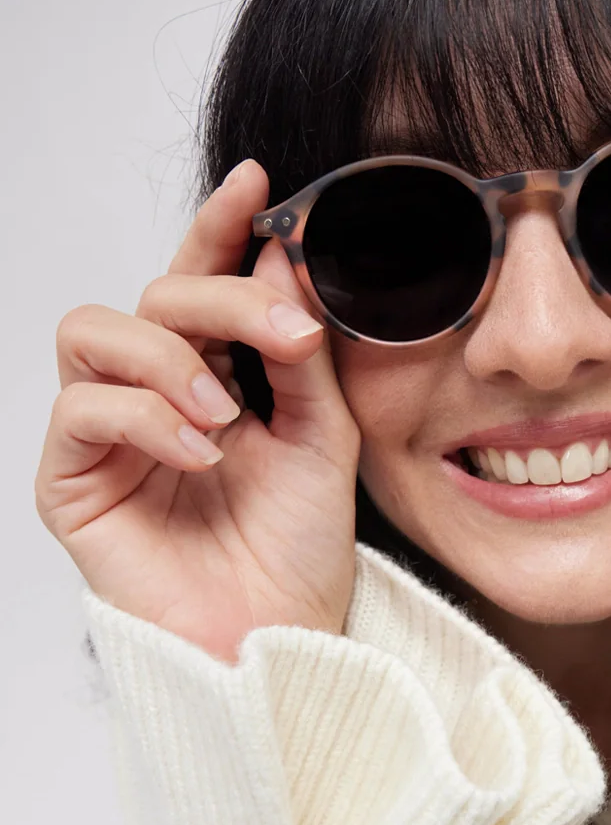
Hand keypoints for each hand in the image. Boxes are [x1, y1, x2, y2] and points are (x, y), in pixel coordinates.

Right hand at [35, 160, 361, 663]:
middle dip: (218, 301)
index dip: (220, 228)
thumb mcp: (323, 437)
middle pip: (154, 295)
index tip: (261, 184)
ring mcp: (110, 435)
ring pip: (94, 329)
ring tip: (226, 417)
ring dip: (168, 358)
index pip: (203, 284)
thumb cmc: (299, 551)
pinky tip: (200, 455)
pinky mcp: (73, 479)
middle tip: (282, 340)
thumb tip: (280, 255)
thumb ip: (299, 351)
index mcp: (217, 378)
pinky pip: (82, 405)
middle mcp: (156, 396)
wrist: (281, 640)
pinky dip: (146, 417)